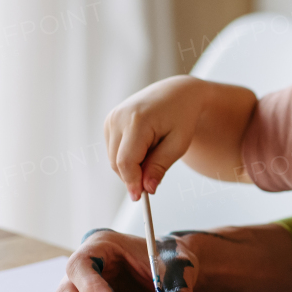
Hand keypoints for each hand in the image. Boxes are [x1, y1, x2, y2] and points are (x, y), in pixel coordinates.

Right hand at [104, 76, 206, 200]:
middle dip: (134, 176)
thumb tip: (146, 189)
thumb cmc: (182, 117)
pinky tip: (146, 146)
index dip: (132, 182)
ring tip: (155, 152)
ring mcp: (111, 118)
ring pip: (114, 159)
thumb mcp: (178, 144)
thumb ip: (160, 166)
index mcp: (137, 120)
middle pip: (117, 162)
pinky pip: (114, 150)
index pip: (126, 161)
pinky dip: (128, 157)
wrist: (177, 92)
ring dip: (131, 166)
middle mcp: (119, 117)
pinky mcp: (109, 121)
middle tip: (154, 179)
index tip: (140, 198)